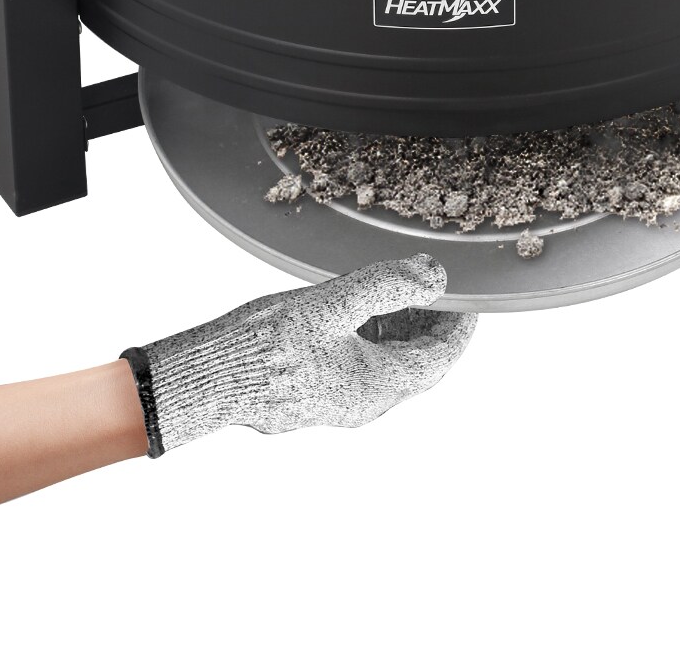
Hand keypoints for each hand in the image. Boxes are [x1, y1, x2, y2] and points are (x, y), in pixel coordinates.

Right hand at [121, 254, 475, 455]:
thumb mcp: (332, 303)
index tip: (471, 301)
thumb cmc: (264, 344)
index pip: (439, 358)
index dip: (460, 328)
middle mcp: (362, 402)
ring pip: (387, 364)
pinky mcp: (316, 394)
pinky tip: (360, 311)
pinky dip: (373, 337)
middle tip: (436, 289)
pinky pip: (361, 365)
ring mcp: (338, 401)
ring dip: (401, 329)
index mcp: (376, 386)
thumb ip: (387, 286)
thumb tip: (434, 276)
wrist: (208, 376)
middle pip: (416, 363)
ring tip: (401, 292)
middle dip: (431, 324)